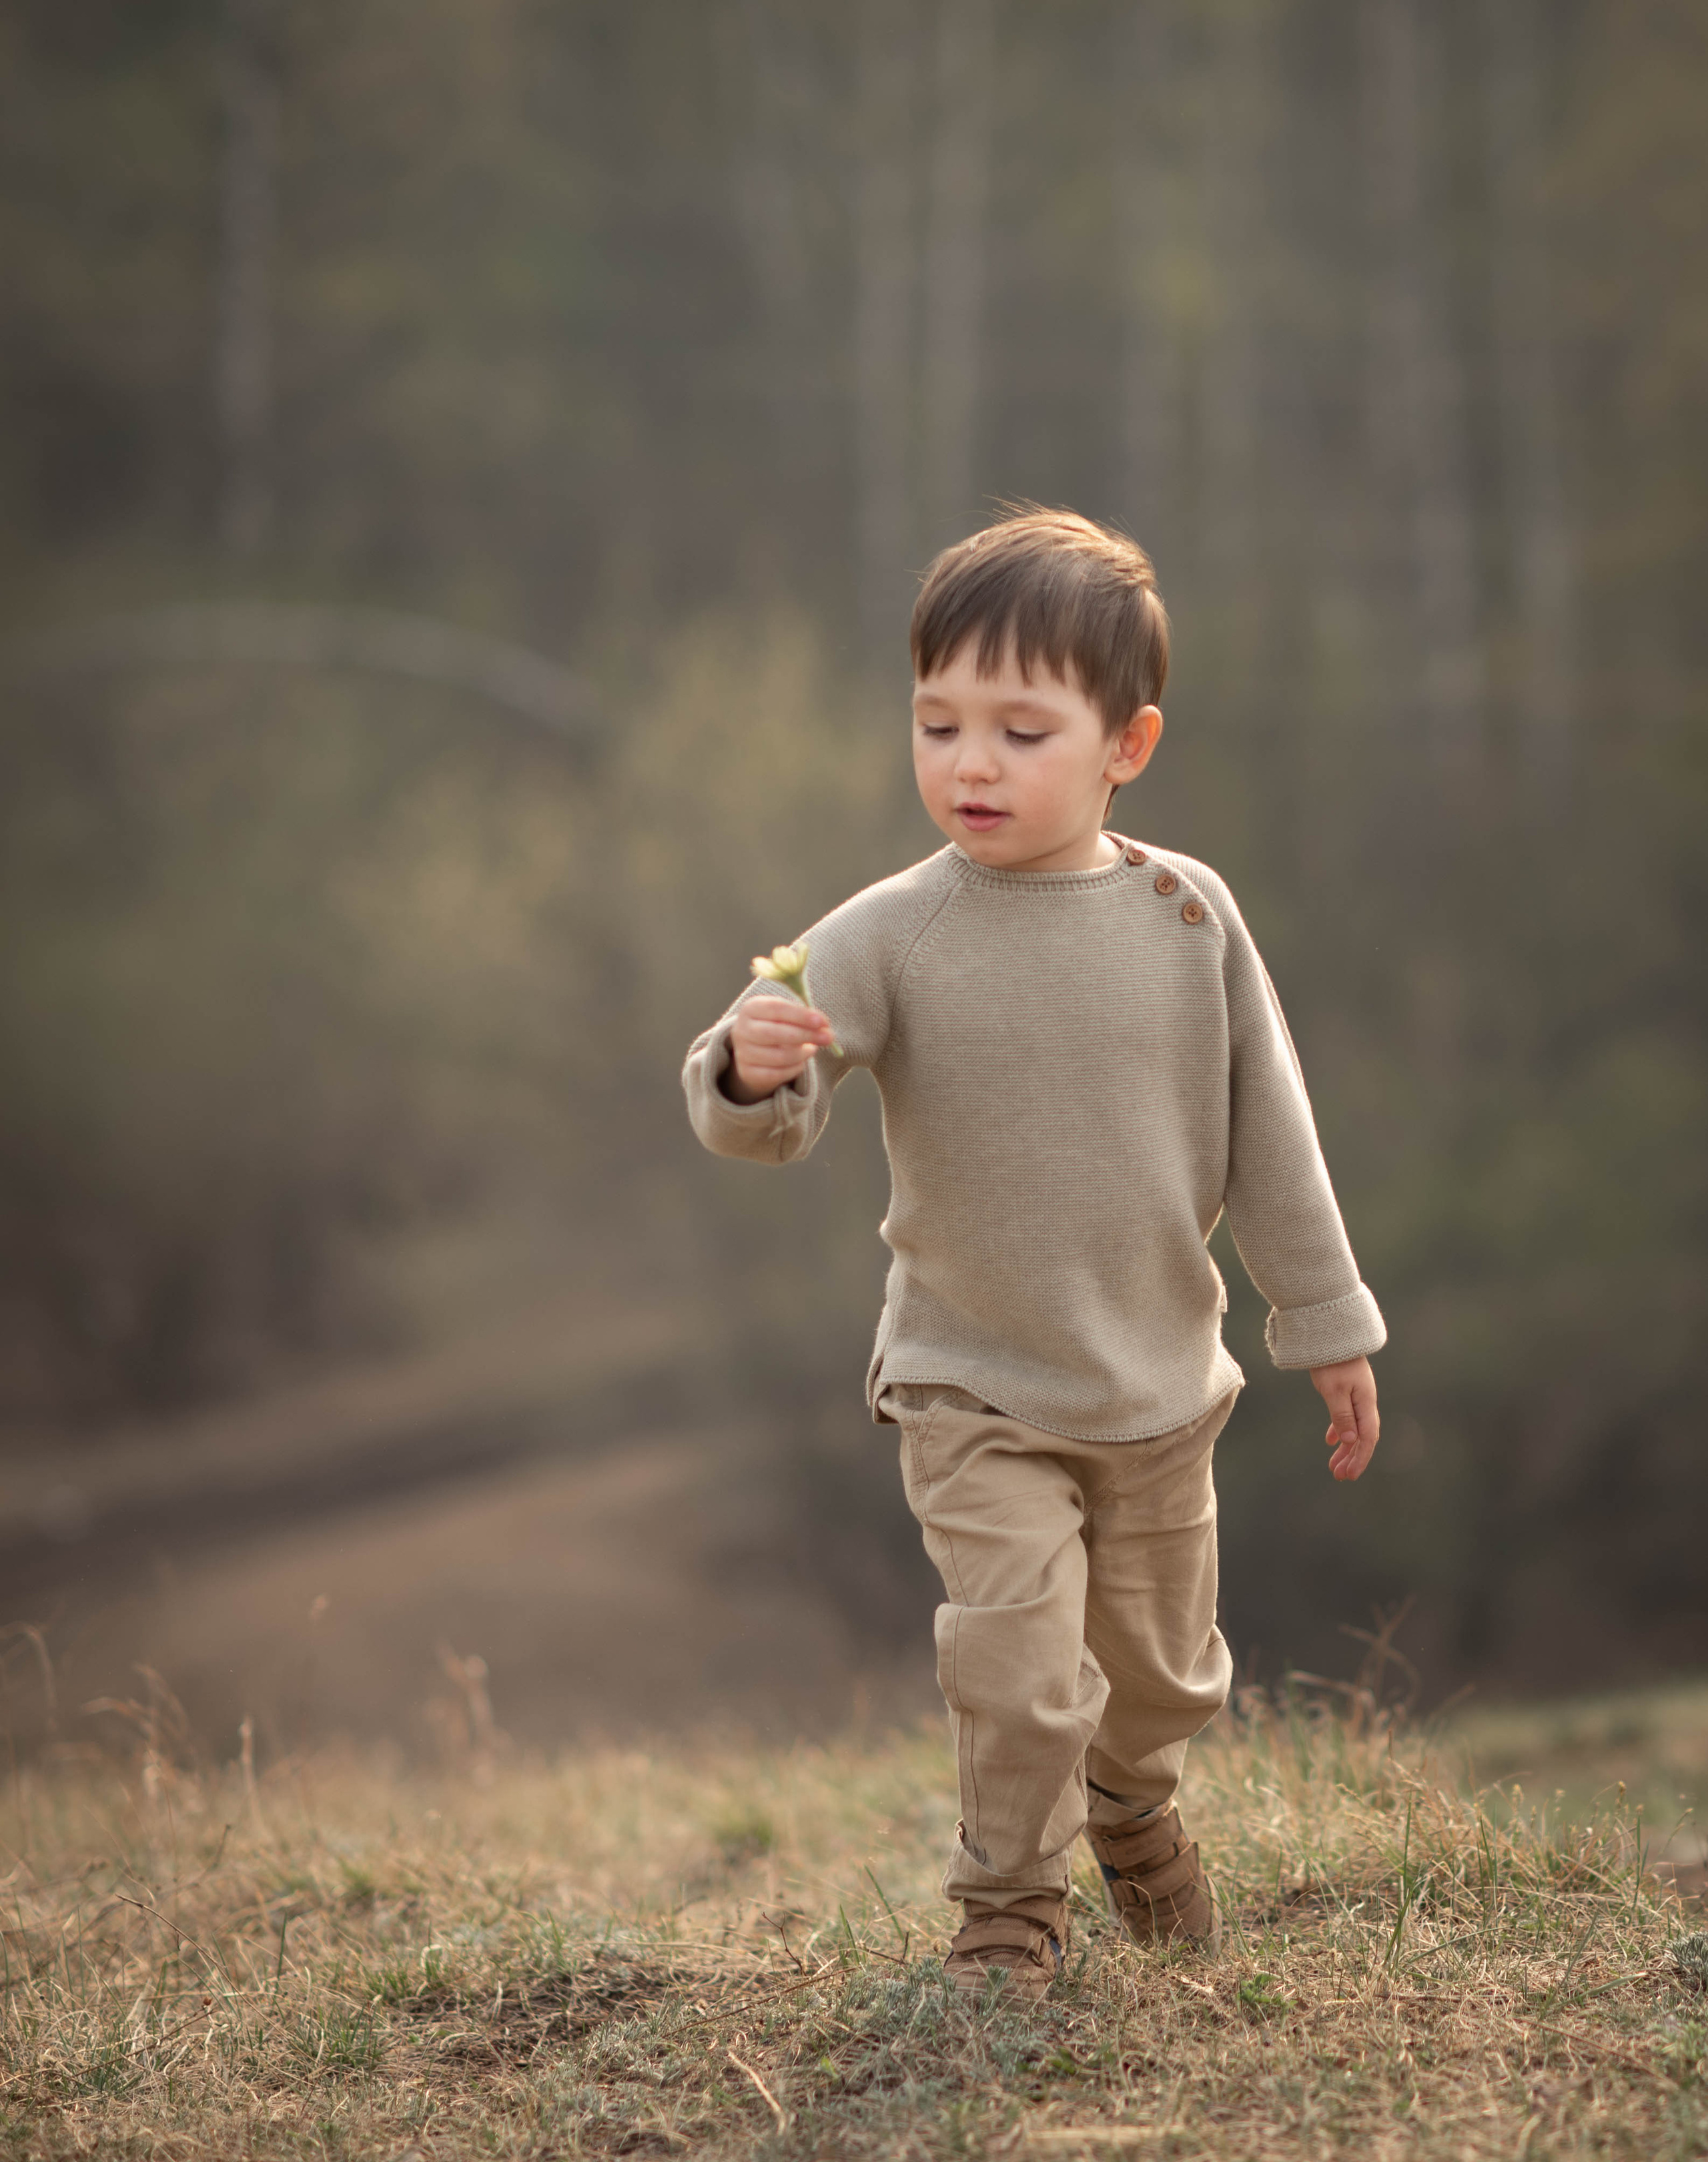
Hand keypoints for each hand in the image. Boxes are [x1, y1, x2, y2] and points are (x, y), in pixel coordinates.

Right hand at [724, 994, 835, 1103]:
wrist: (755, 1051)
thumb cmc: (777, 1026)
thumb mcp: (787, 1015)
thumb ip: (805, 1017)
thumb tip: (825, 1027)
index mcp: (751, 1008)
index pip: (776, 1009)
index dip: (800, 1015)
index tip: (822, 1022)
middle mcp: (742, 1030)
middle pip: (775, 1033)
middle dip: (806, 1035)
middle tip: (828, 1038)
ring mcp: (743, 1053)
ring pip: (779, 1056)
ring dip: (802, 1053)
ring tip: (812, 1048)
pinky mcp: (748, 1073)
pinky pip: (777, 1074)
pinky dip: (795, 1068)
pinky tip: (802, 1062)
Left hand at [1311, 1355, 1379, 1480]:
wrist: (1330, 1333)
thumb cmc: (1331, 1361)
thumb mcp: (1334, 1390)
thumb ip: (1341, 1416)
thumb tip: (1349, 1441)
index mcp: (1366, 1402)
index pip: (1368, 1438)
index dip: (1360, 1458)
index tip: (1349, 1475)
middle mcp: (1365, 1401)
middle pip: (1362, 1437)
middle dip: (1352, 1458)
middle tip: (1339, 1476)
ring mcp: (1357, 1396)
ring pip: (1354, 1429)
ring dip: (1345, 1448)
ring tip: (1333, 1466)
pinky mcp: (1347, 1390)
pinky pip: (1346, 1417)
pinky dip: (1339, 1430)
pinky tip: (1330, 1441)